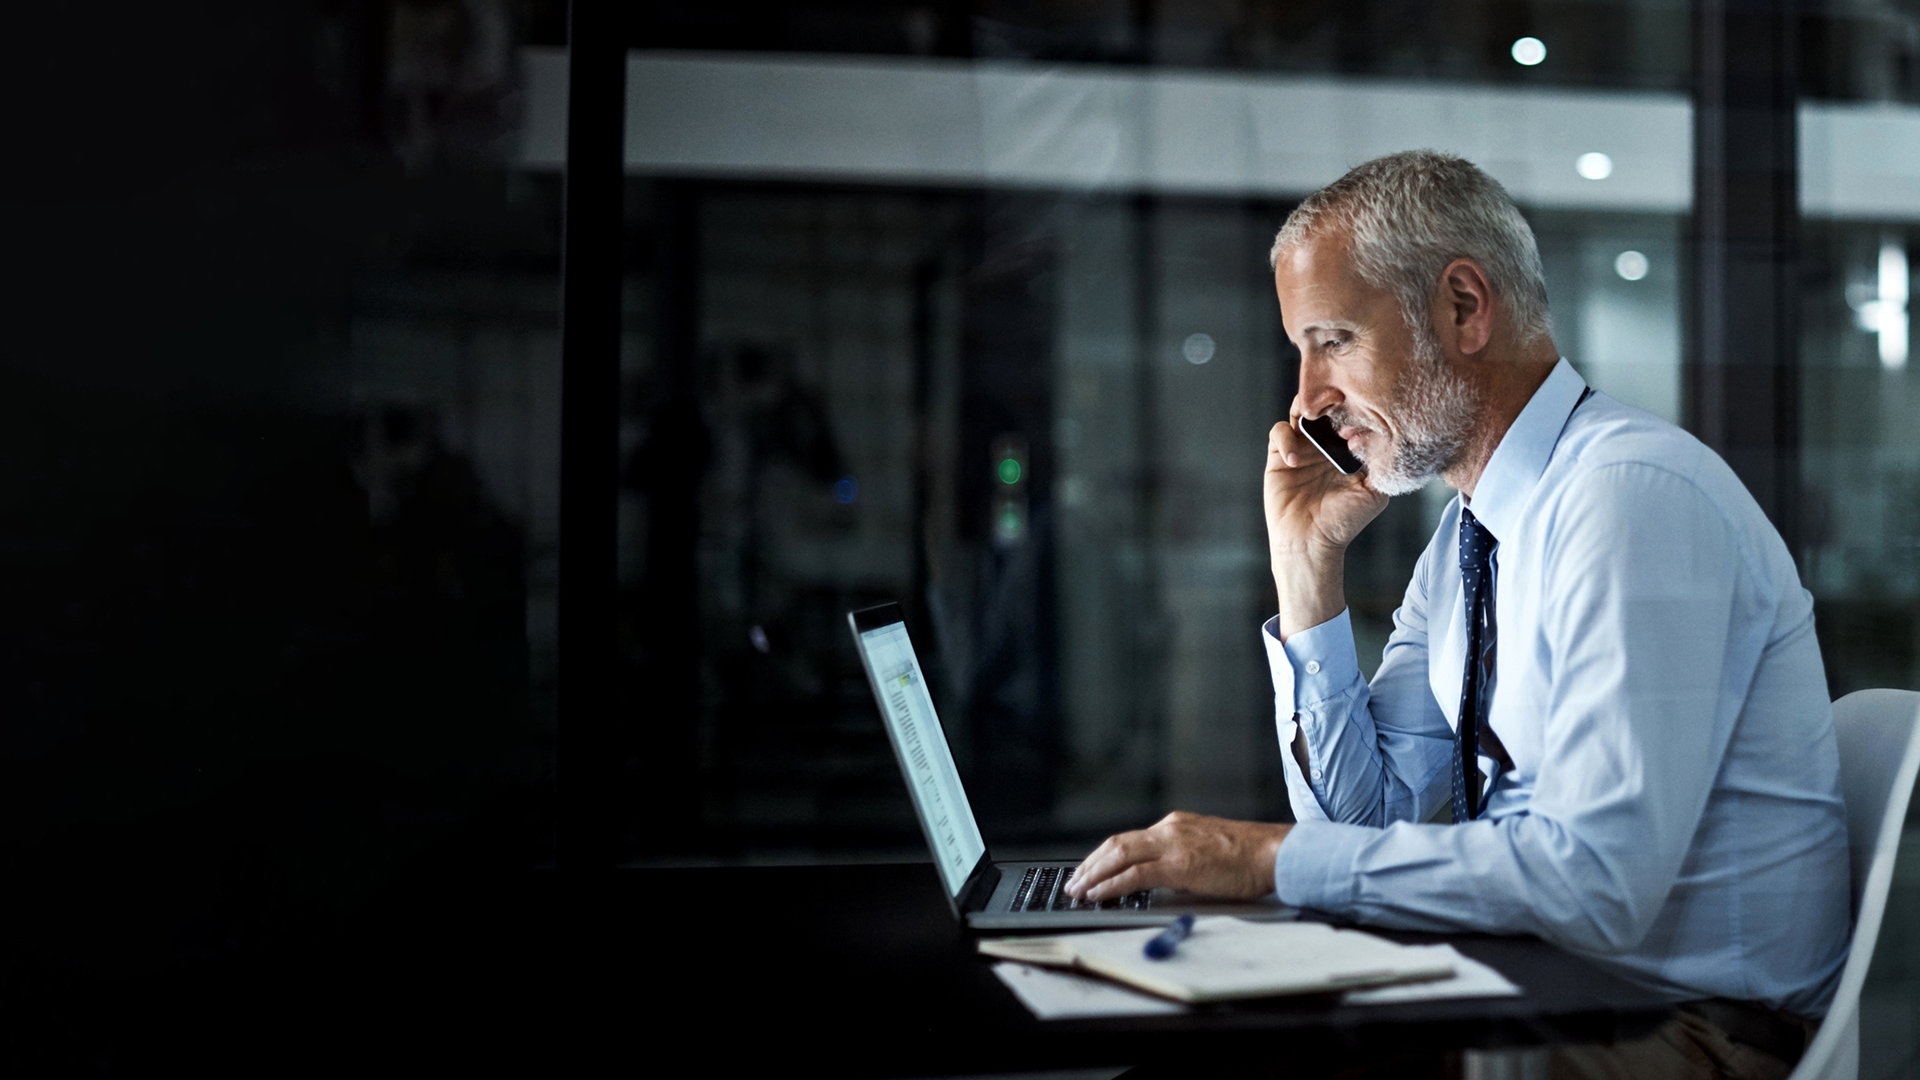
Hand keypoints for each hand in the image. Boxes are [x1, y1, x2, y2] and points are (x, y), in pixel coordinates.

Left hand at [1065, 812, 1291, 902]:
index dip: (1103, 856)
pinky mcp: (1179, 864)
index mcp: (1175, 826)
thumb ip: (1183, 860)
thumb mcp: (1207, 851)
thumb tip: (1163, 881)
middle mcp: (1168, 829)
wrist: (1273, 852)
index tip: (1089, 871)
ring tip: (1079, 891)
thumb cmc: (1250, 856)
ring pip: (1118, 855)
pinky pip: (1134, 874)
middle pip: (1116, 844)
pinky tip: (1099, 896)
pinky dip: (1111, 885)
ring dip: (1094, 875)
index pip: (1128, 839)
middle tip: (1074, 882)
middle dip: (1090, 865)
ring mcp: (1172, 844)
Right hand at [1265, 400, 1388, 637]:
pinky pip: (1278, 432)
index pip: (1350, 416)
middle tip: (1334, 407)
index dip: (1354, 410)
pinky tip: (1295, 459)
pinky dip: (1285, 438)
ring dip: (1305, 410)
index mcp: (1348, 450)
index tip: (1357, 421)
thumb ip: (1381, 466)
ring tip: (1312, 421)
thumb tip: (1385, 435)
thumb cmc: (1343, 522)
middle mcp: (1324, 445)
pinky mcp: (1278, 456)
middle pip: (1325, 408)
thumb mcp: (1373, 493)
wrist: (1311, 543)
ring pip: (1299, 411)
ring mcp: (1301, 448)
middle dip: (1329, 402)